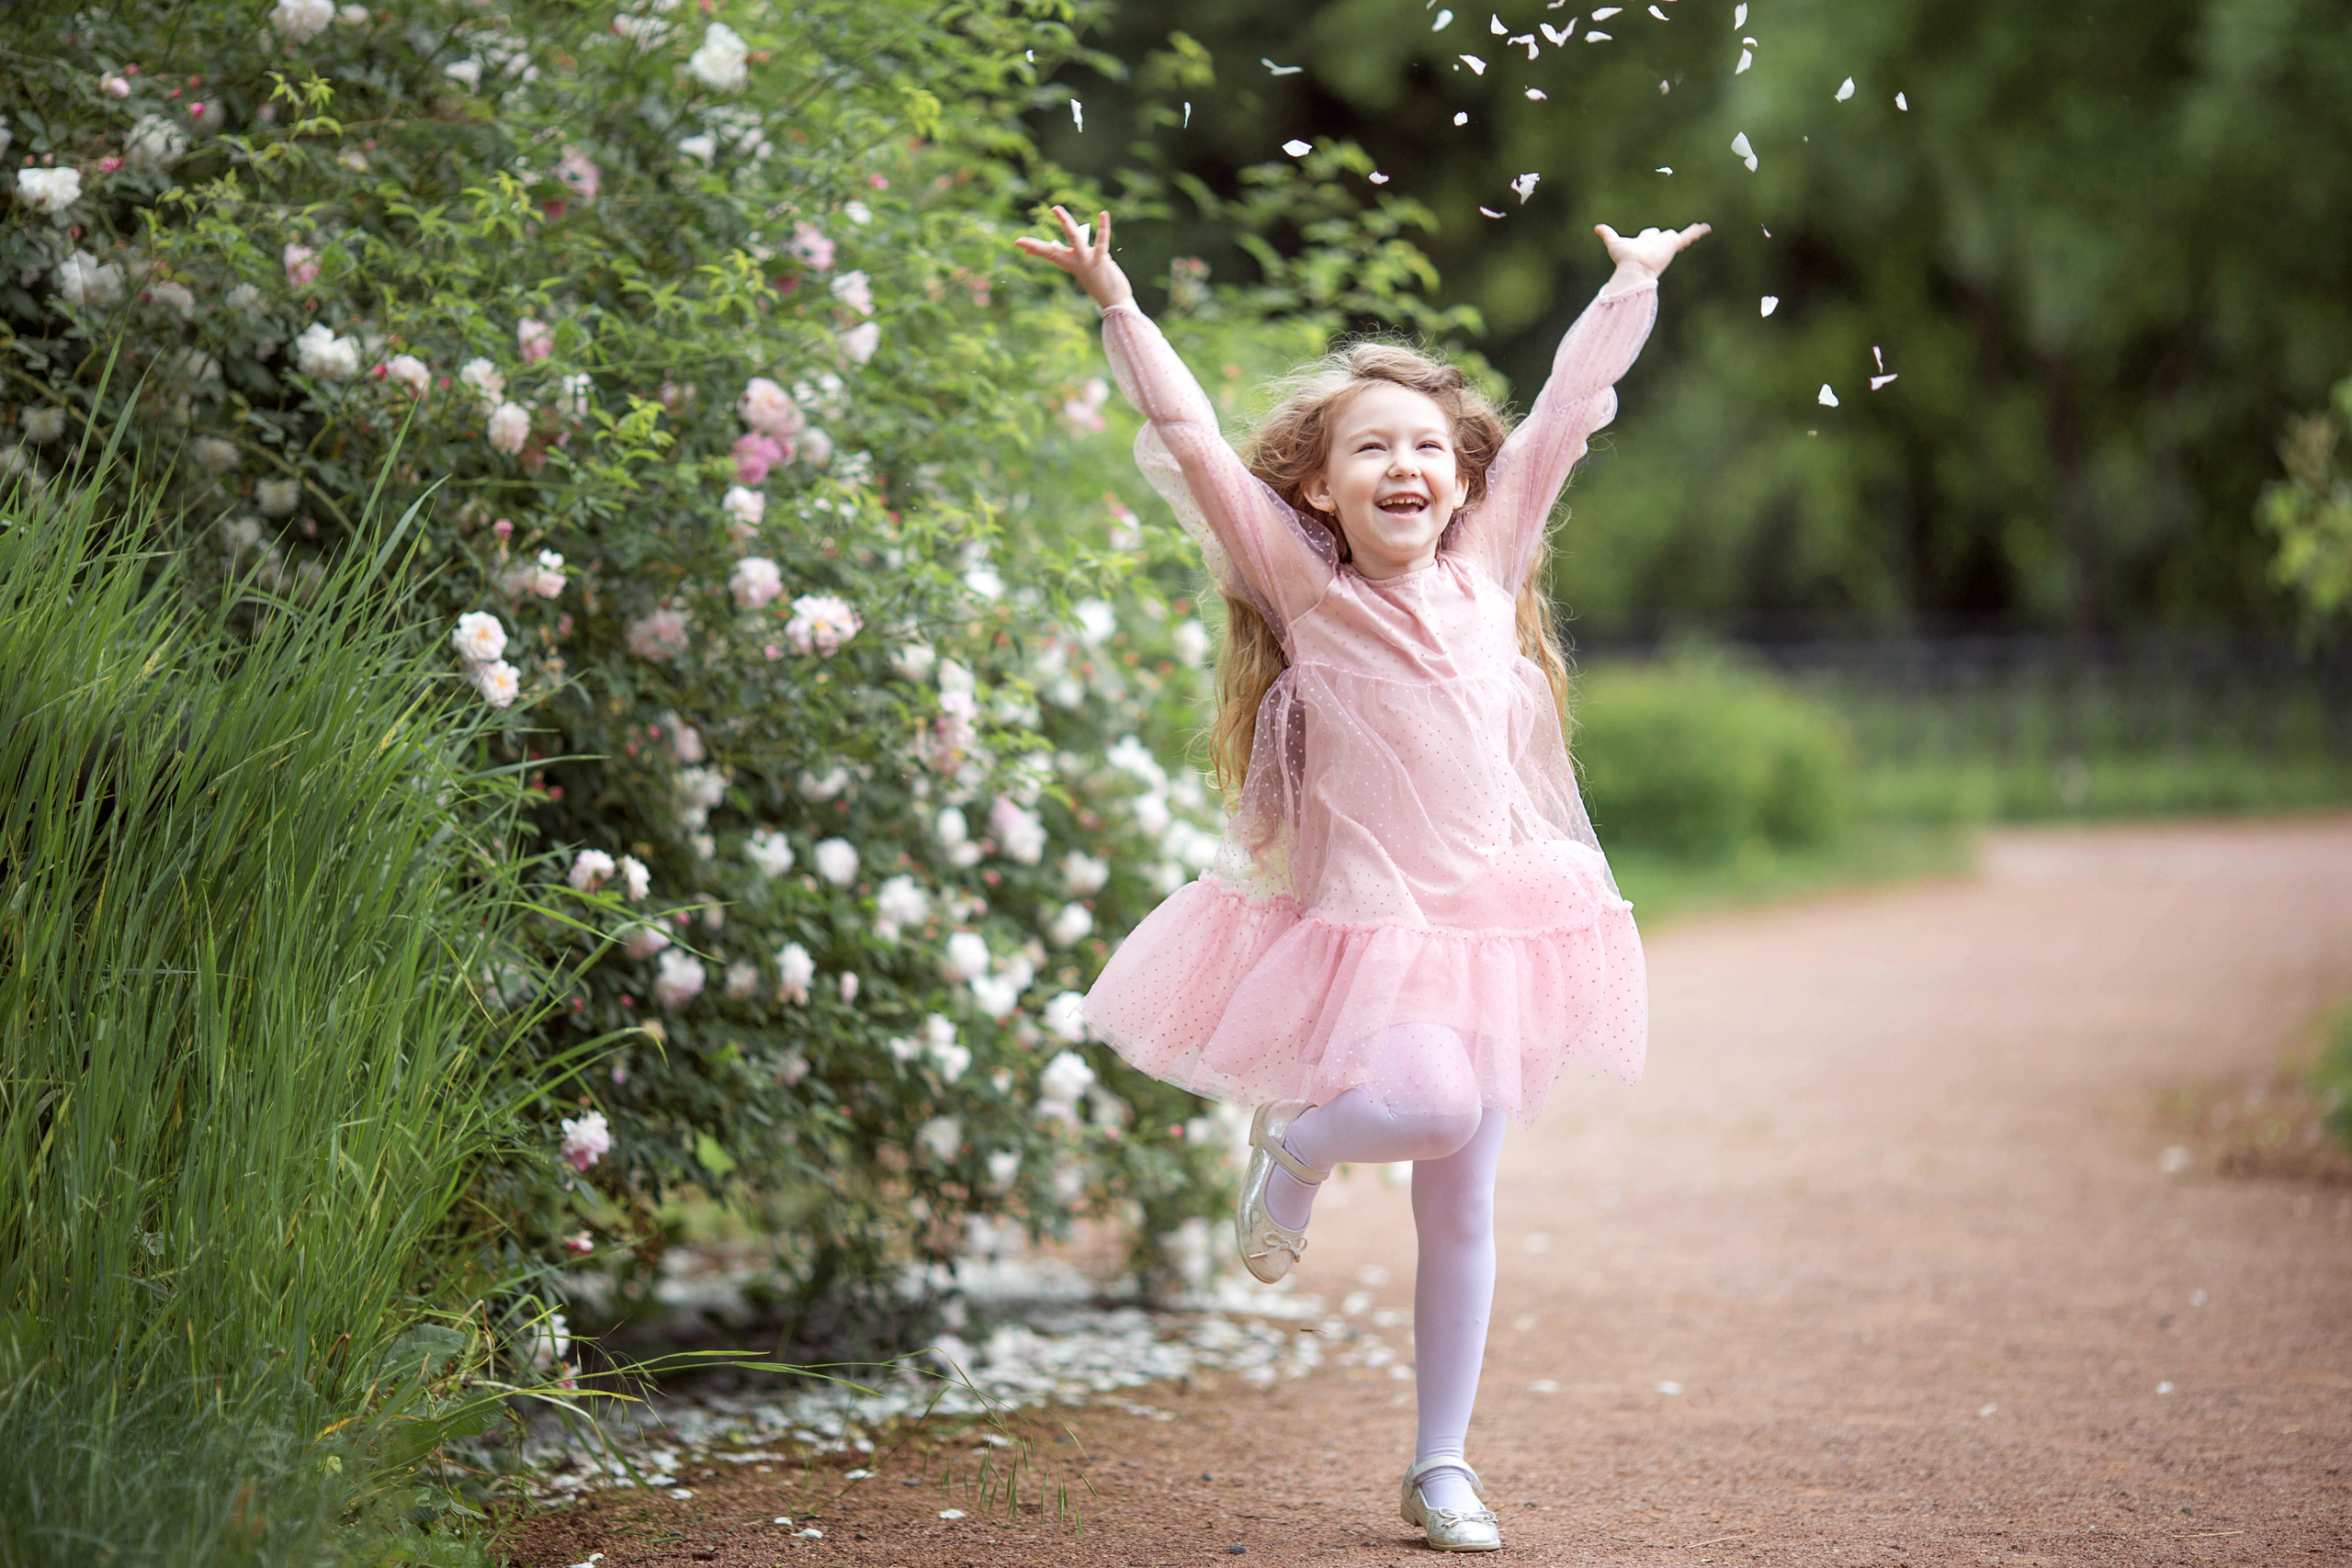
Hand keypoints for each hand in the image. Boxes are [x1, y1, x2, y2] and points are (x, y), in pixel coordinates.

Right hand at [1014, 205, 1133, 310]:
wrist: (1114, 301)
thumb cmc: (1102, 283)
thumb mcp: (1086, 269)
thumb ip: (1079, 257)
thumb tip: (1071, 251)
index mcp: (1071, 264)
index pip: (1050, 255)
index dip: (1036, 249)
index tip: (1020, 244)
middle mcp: (1076, 263)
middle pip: (1053, 252)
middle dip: (1036, 246)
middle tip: (1018, 240)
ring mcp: (1087, 261)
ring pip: (1074, 240)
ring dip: (1065, 223)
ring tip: (1056, 208)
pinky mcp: (1100, 261)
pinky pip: (1101, 241)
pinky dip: (1103, 228)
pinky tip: (1103, 214)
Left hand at [1594, 221, 1710, 277]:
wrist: (1635, 268)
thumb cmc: (1625, 258)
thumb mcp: (1614, 243)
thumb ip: (1608, 235)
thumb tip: (1597, 227)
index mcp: (1643, 245)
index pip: (1648, 235)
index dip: (1649, 234)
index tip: (1653, 234)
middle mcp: (1655, 246)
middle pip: (1662, 235)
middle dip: (1665, 235)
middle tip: (1672, 235)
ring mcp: (1666, 246)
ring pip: (1675, 236)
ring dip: (1686, 234)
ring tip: (1698, 229)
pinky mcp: (1675, 244)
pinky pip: (1689, 236)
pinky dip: (1698, 231)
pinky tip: (1707, 227)